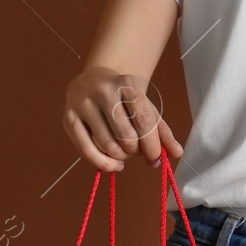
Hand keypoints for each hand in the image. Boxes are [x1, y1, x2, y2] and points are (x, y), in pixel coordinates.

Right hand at [62, 66, 183, 171]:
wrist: (94, 80)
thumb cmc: (123, 99)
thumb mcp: (146, 108)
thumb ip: (163, 131)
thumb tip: (177, 153)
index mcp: (126, 85)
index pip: (143, 122)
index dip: (152, 146)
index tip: (155, 159)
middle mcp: (103, 91)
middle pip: (126, 137)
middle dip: (135, 152)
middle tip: (136, 151)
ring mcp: (83, 104)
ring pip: (107, 146)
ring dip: (120, 158)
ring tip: (124, 155)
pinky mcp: (68, 118)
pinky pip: (86, 150)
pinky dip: (103, 164)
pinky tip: (113, 165)